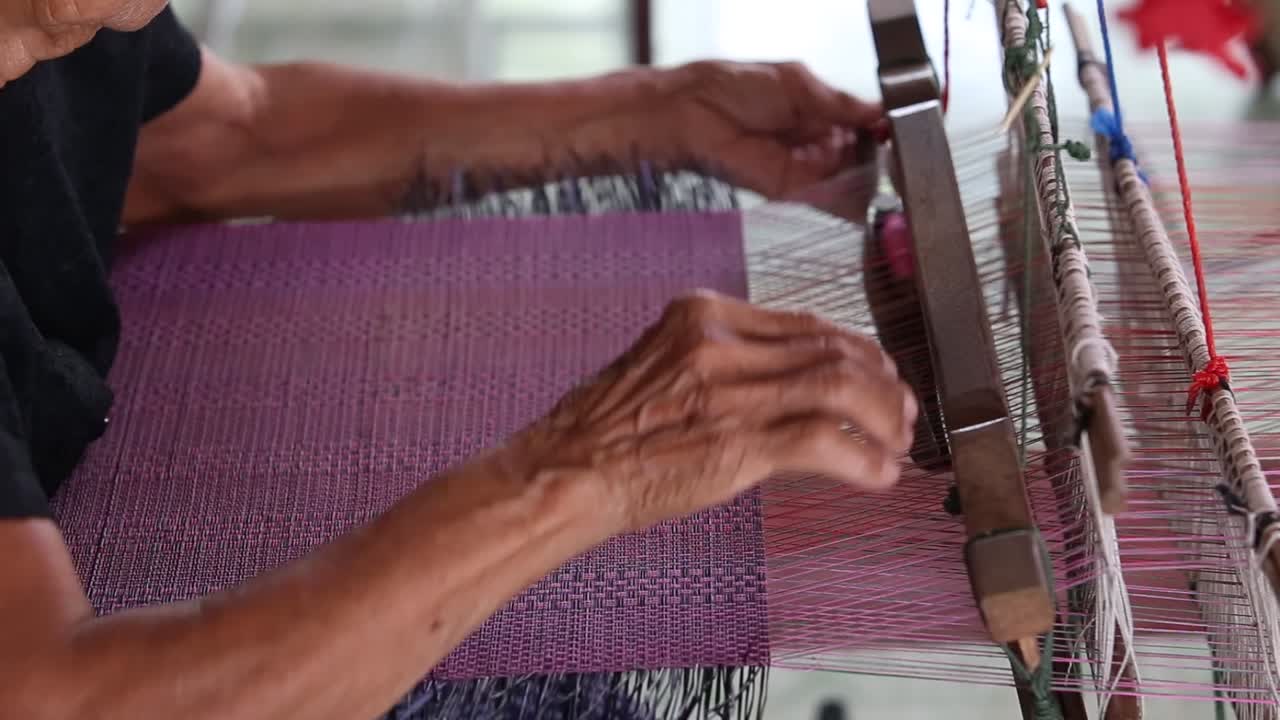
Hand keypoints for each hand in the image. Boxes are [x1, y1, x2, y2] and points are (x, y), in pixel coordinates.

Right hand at [506, 291, 915, 532]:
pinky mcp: (736, 443)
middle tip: (901, 412)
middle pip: (833, 348)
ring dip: (883, 418)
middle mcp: (719, 342)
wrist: (564, 472)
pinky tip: (876, 474)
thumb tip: (795, 390)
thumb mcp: (663, 368)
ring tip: (896, 443)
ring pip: (840, 386)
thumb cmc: (604, 431)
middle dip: (882, 383)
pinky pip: (823, 441)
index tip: (876, 373)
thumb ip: (727, 364)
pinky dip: (862, 458)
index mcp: (702, 315)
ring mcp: (729, 391)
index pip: (806, 323)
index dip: (856, 350)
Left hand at [654, 61, 884, 198]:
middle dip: (881, 159)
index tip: (906, 134)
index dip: (882, 130)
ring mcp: (803, 167)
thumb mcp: (798, 84)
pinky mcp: (790, 189)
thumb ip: (839, 103)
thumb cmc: (732, 87)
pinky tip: (873, 199)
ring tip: (897, 183)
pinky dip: (849, 200)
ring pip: (847, 179)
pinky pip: (826, 197)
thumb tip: (878, 112)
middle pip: (858, 155)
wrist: (691, 115)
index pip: (860, 124)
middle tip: (905, 162)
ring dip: (870, 182)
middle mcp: (812, 140)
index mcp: (815, 109)